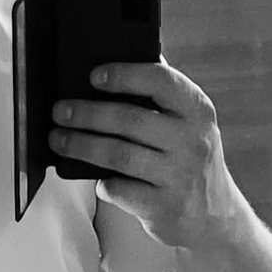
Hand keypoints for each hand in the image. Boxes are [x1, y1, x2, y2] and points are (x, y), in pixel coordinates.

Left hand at [48, 59, 243, 247]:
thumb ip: (160, 93)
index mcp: (197, 110)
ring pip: (119, 155)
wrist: (213, 216)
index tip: (93, 75)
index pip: (161, 82)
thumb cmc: (186, 158)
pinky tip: (93, 176)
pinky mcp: (163, 207)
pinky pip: (120, 190)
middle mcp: (192, 141)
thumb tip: (119, 54)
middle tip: (59, 111)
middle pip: (129, 119)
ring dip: (81, 145)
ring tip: (58, 139)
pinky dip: (102, 182)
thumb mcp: (187, 122)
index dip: (124, 75)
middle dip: (86, 113)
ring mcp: (178, 176)